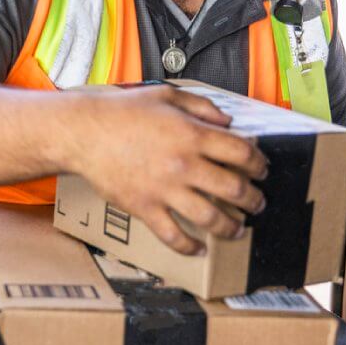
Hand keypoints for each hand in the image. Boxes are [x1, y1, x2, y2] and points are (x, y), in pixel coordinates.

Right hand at [66, 85, 267, 254]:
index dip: (259, 163)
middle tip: (258, 203)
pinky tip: (199, 248)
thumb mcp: (166, 96)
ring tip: (238, 229)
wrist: (84, 132)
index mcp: (192, 134)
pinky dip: (189, 247)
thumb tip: (228, 122)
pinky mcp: (144, 208)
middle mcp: (183, 164)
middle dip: (254, 199)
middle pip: (234, 189)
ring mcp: (164, 189)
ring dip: (231, 227)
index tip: (261, 169)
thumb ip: (201, 106)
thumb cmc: (122, 111)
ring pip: (210, 218)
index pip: (242, 152)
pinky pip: (172, 236)